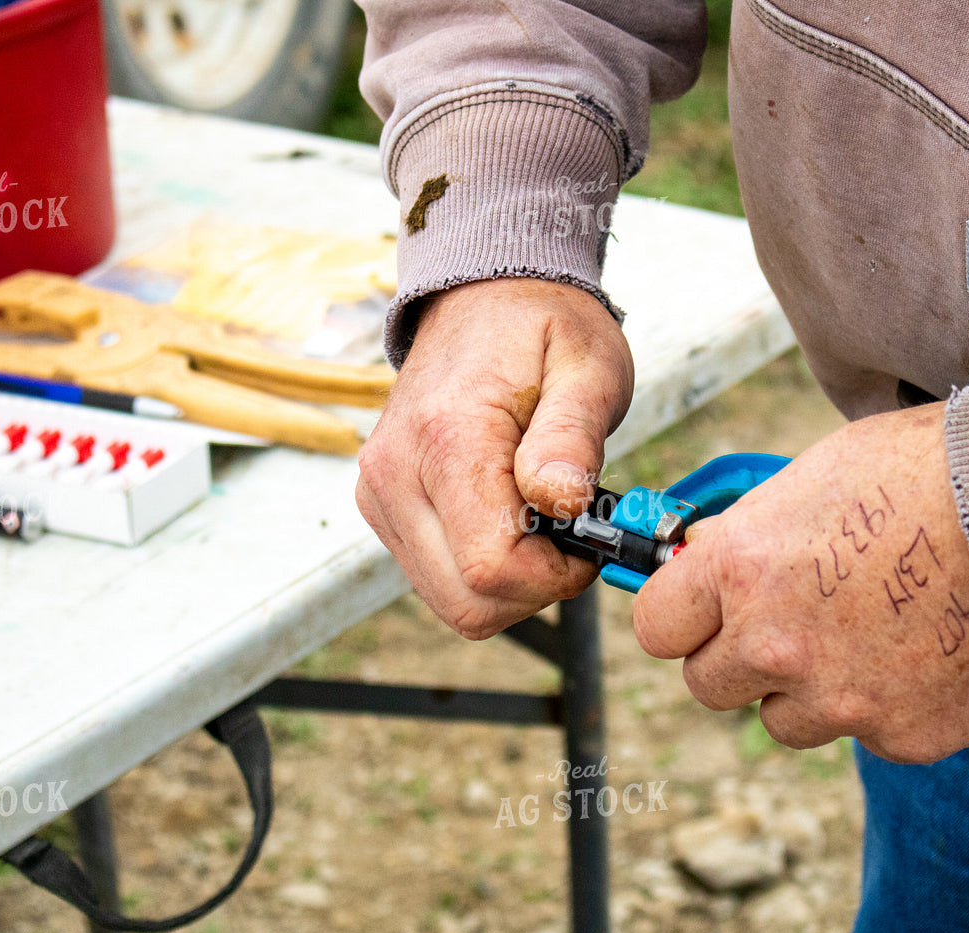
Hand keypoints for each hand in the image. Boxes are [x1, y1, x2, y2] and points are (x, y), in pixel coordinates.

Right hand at [356, 278, 633, 638]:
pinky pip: (435, 576)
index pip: (490, 568)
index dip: (553, 575)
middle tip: (570, 534)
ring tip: (541, 518)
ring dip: (508, 582)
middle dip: (532, 589)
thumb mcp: (587, 367)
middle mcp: (394, 474)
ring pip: (448, 599)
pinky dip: (480, 568)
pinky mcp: (381, 505)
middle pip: (464, 601)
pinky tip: (510, 518)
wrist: (482, 295)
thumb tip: (562, 501)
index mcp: (446, 439)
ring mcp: (380, 494)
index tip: (588, 536)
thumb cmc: (542, 329)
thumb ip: (573, 436)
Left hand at [631, 403, 968, 763]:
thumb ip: (758, 530)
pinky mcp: (903, 736)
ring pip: (785, 720)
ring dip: (809, 689)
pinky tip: (927, 655)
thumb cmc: (939, 469)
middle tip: (788, 624)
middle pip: (709, 683)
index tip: (704, 607)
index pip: (657, 624)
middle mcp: (777, 644)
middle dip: (739, 656)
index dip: (681, 613)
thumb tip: (720, 553)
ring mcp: (840, 699)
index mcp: (743, 568)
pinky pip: (868, 733)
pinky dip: (888, 704)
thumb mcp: (819, 473)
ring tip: (868, 638)